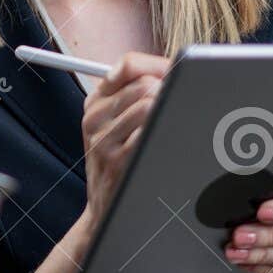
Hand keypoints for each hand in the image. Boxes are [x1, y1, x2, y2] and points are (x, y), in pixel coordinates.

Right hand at [79, 51, 169, 230]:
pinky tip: (168, 142)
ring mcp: (104, 140)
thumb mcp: (111, 124)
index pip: (128, 65)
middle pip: (145, 83)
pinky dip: (167, 133)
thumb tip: (169, 70)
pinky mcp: (119, 161)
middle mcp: (95, 117)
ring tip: (171, 128)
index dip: (159, 67)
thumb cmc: (116, 162)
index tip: (174, 79)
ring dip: (169, 113)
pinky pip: (151, 132)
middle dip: (169, 93)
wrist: (102, 207)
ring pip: (150, 104)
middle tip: (177, 110)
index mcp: (95, 102)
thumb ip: (133, 92)